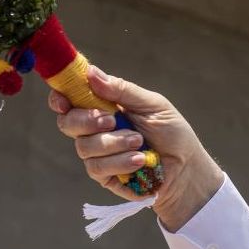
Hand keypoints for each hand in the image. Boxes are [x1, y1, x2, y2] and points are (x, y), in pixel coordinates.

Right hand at [50, 67, 223, 230]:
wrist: (188, 166)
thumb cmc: (172, 132)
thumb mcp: (152, 105)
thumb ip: (122, 90)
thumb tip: (91, 73)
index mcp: (103, 107)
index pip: (69, 101)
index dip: (60, 99)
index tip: (64, 102)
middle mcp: (95, 130)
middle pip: (68, 123)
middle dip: (87, 120)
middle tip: (113, 121)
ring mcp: (98, 154)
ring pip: (84, 147)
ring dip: (114, 143)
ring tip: (140, 143)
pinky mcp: (105, 176)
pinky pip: (97, 168)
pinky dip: (120, 163)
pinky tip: (140, 160)